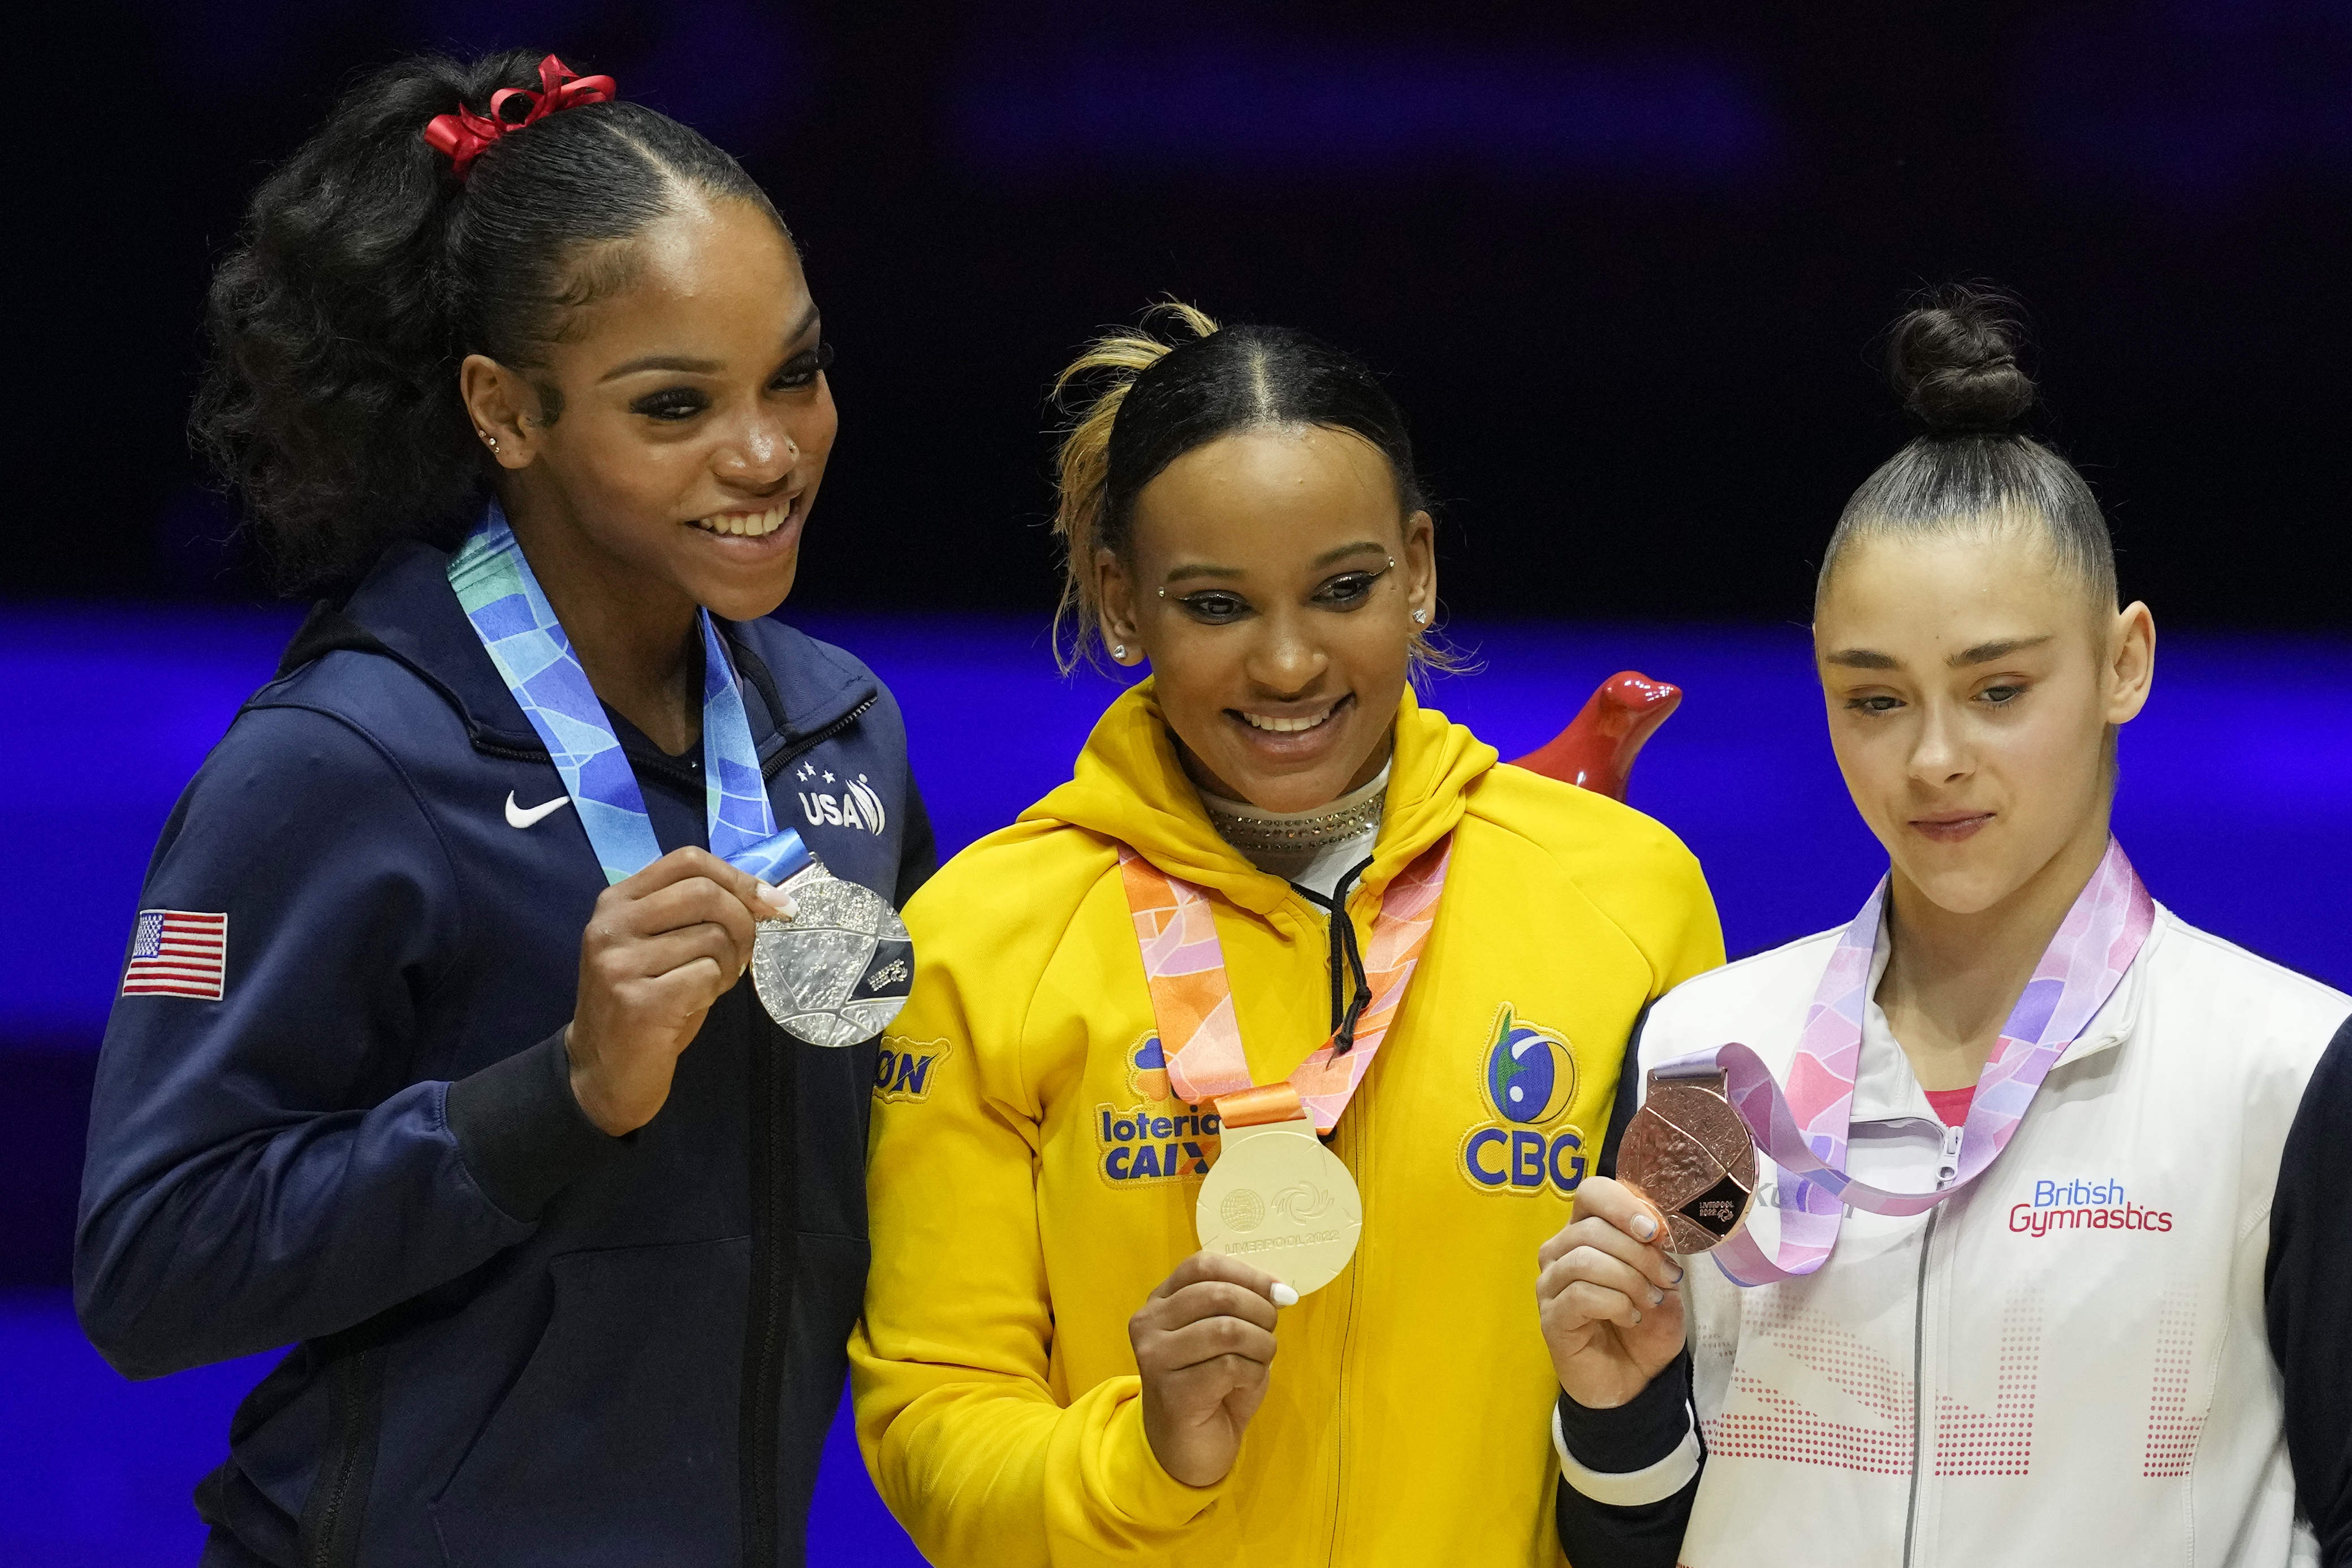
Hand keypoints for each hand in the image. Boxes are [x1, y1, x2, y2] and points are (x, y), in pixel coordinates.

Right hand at [565, 847, 793, 1134]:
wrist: (603, 1070)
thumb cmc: (645, 1000)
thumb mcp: (661, 945)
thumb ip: (698, 914)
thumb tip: (768, 897)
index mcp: (617, 901)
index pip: (688, 861)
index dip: (738, 878)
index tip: (773, 903)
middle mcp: (611, 925)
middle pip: (704, 893)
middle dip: (744, 920)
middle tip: (746, 952)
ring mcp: (619, 963)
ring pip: (712, 937)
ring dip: (730, 963)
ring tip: (712, 983)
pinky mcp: (637, 1002)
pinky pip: (707, 975)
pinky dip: (715, 989)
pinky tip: (695, 1003)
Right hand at [1130, 1251, 1293, 1486]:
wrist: (1189, 1450)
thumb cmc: (1213, 1388)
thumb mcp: (1227, 1336)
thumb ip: (1243, 1308)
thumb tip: (1280, 1292)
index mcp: (1161, 1301)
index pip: (1203, 1265)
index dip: (1248, 1274)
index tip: (1279, 1293)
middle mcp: (1149, 1323)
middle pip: (1218, 1294)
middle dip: (1260, 1311)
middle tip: (1271, 1334)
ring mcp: (1155, 1357)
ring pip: (1227, 1330)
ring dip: (1261, 1345)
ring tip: (1261, 1361)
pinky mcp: (1171, 1391)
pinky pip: (1230, 1367)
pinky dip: (1253, 1373)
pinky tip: (1244, 1386)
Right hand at [1537, 1176, 1687, 1409]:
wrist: (1635, 1379)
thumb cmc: (1646, 1326)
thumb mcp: (1662, 1282)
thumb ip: (1656, 1250)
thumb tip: (1658, 1227)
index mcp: (1586, 1231)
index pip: (1591, 1192)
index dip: (1622, 1204)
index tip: (1655, 1231)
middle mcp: (1560, 1252)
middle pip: (1592, 1228)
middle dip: (1639, 1252)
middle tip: (1667, 1278)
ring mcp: (1550, 1285)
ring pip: (1584, 1259)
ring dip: (1629, 1279)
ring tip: (1649, 1301)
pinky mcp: (1551, 1317)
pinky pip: (1581, 1295)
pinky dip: (1615, 1304)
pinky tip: (1630, 1318)